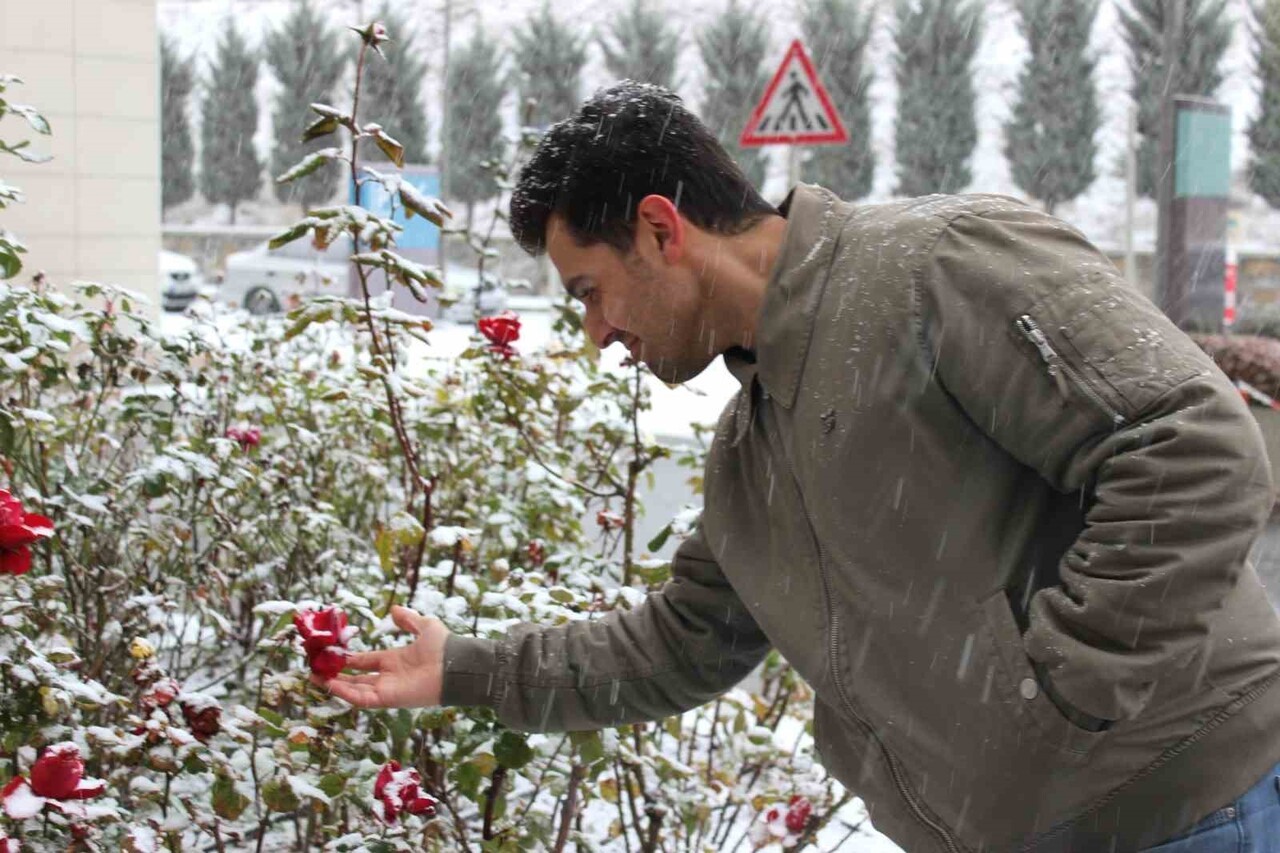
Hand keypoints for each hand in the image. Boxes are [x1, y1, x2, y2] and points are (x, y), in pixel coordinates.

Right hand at [315, 605, 448, 707]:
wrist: (456, 665)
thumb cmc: (445, 647)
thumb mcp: (425, 626)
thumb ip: (409, 619)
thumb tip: (394, 610)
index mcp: (395, 660)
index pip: (365, 662)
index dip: (348, 660)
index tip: (330, 654)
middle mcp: (389, 676)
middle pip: (356, 679)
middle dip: (335, 676)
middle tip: (314, 670)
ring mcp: (388, 689)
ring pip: (355, 690)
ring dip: (335, 685)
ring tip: (315, 677)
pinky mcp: (388, 699)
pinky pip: (362, 699)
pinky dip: (346, 693)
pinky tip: (330, 685)